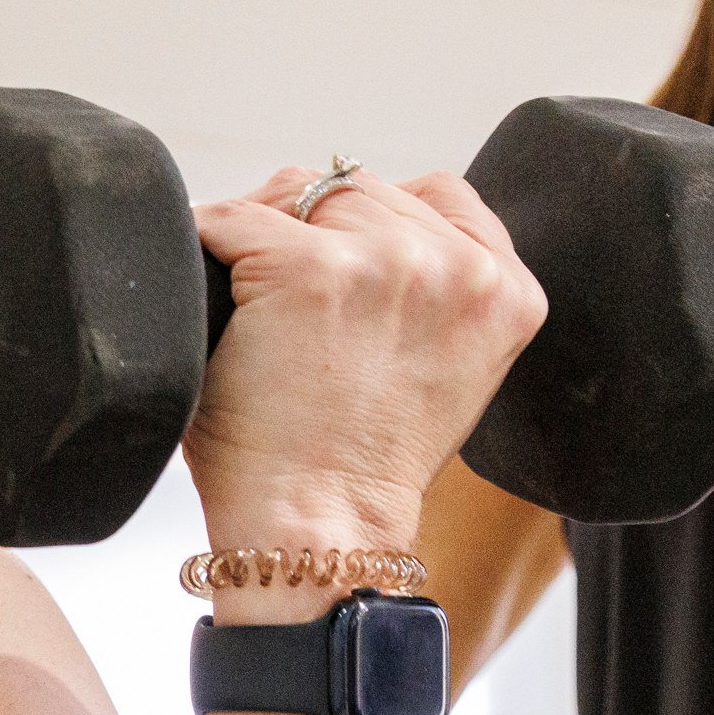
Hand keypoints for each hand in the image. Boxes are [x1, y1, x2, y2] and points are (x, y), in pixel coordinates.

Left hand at [185, 169, 543, 589]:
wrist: (318, 526)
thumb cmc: (358, 463)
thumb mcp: (443, 365)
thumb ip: (436, 291)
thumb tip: (372, 227)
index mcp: (506, 290)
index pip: (435, 193)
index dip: (370, 225)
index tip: (337, 273)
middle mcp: (458, 267)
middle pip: (356, 187)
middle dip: (307, 226)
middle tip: (275, 300)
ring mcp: (386, 262)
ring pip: (296, 191)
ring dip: (259, 232)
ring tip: (249, 305)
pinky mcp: (308, 268)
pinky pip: (231, 219)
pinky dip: (207, 247)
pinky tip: (211, 301)